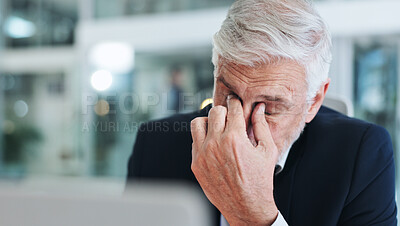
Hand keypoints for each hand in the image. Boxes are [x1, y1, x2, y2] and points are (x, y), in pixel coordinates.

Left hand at [191, 96, 279, 224]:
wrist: (246, 207)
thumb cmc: (259, 181)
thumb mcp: (267, 151)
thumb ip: (261, 126)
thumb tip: (258, 108)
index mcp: (235, 137)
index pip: (232, 107)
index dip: (236, 103)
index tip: (236, 103)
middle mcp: (216, 143)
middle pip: (215, 111)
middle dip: (224, 111)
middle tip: (229, 118)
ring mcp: (203, 154)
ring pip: (198, 123)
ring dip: (208, 122)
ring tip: (217, 128)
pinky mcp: (196, 164)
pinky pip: (194, 141)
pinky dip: (203, 139)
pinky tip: (214, 145)